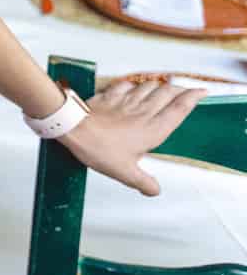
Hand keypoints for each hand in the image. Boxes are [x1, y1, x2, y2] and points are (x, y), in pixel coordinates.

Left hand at [58, 79, 206, 195]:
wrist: (72, 128)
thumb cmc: (98, 148)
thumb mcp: (125, 173)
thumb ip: (143, 182)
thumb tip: (155, 190)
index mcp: (152, 129)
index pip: (179, 109)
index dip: (193, 98)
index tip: (202, 92)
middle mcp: (143, 112)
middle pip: (167, 92)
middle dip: (179, 88)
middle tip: (186, 89)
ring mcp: (125, 101)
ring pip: (149, 86)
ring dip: (159, 85)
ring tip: (164, 87)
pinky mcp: (109, 96)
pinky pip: (126, 85)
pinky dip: (133, 85)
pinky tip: (133, 87)